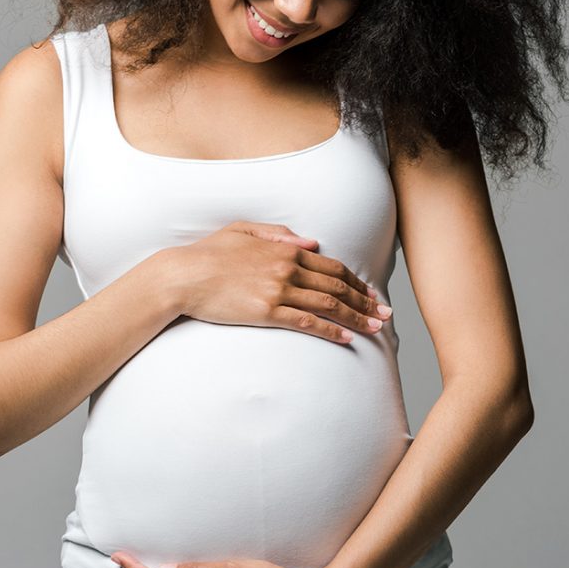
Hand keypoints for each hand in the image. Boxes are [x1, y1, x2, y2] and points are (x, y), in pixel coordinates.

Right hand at [164, 220, 390, 344]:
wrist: (183, 276)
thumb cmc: (208, 253)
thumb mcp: (243, 230)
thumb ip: (279, 233)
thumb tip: (312, 242)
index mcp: (285, 248)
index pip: (331, 266)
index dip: (355, 281)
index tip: (371, 293)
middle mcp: (287, 268)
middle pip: (337, 286)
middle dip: (365, 301)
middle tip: (385, 313)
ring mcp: (278, 290)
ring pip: (328, 304)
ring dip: (356, 317)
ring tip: (375, 328)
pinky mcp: (266, 312)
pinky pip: (307, 322)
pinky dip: (330, 329)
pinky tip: (346, 337)